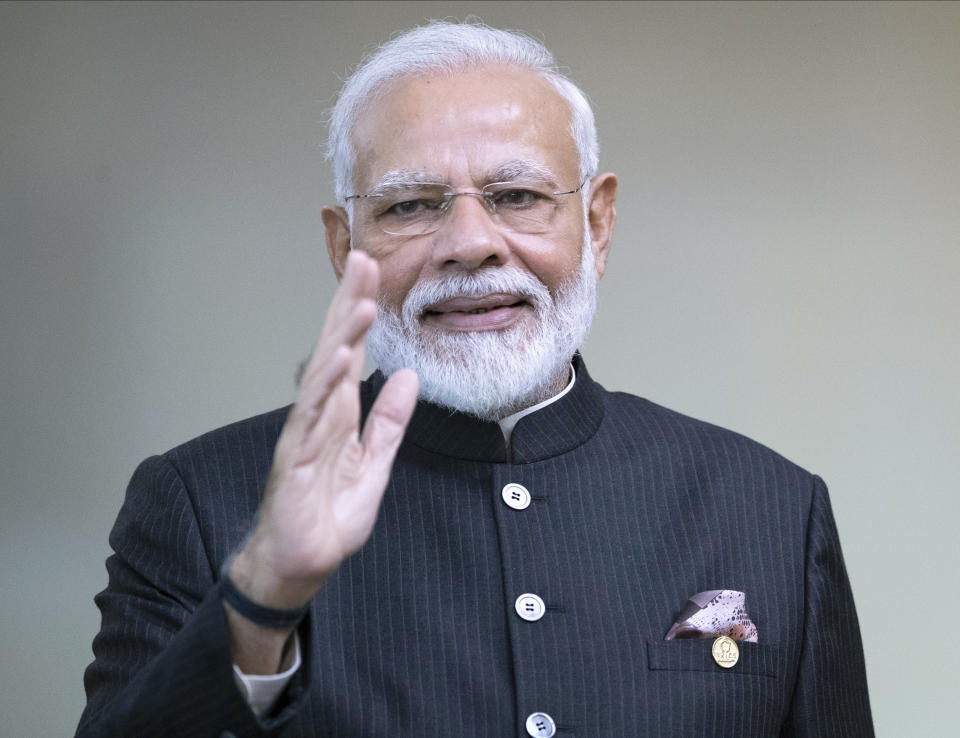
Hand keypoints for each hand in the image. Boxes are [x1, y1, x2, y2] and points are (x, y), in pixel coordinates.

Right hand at [228, 250, 417, 614]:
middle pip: (335, 348)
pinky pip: (310, 416)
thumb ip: (390, 422)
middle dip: (349, 304)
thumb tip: (408, 376)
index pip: (352, 351)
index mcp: (339, 413)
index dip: (361, 312)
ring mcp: (304, 433)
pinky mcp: (294, 458)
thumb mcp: (375, 465)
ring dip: (341, 337)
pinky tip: (338, 358)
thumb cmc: (329, 515)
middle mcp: (319, 414)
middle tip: (362, 260)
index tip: (373, 273)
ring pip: (322, 374)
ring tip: (361, 302)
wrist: (299, 563)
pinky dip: (323, 385)